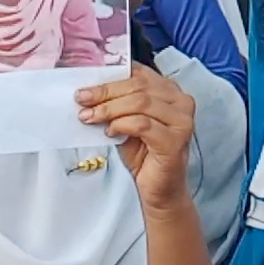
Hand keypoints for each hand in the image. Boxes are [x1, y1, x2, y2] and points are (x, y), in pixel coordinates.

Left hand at [77, 64, 196, 215]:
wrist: (159, 191)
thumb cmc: (144, 155)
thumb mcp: (127, 122)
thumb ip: (117, 104)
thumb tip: (88, 91)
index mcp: (170, 91)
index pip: (139, 73)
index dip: (110, 76)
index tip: (85, 85)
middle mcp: (181, 102)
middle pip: (138, 86)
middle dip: (105, 92)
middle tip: (82, 99)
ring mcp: (181, 121)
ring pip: (140, 103)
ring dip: (109, 109)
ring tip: (90, 117)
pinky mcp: (175, 141)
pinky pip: (143, 124)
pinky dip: (122, 125)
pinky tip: (110, 132)